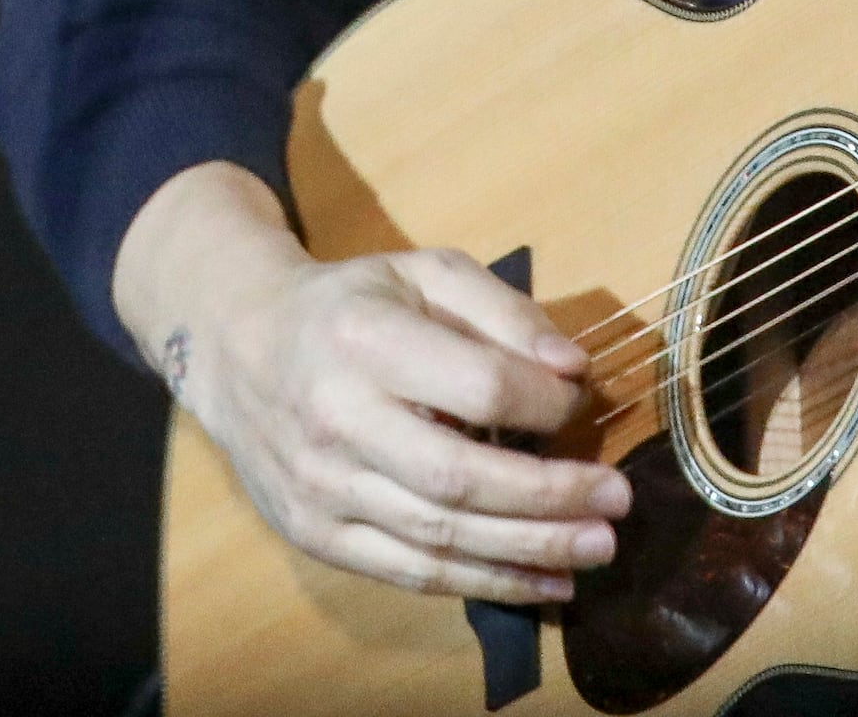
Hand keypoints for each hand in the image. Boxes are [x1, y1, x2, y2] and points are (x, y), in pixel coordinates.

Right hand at [113, 162, 630, 605]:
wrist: (239, 347)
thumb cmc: (352, 306)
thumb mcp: (424, 274)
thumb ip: (502, 311)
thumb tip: (573, 368)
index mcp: (365, 339)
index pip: (477, 384)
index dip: (543, 404)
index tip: (580, 405)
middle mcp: (336, 418)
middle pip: (460, 477)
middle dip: (550, 497)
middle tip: (619, 500)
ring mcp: (321, 487)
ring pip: (439, 536)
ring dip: (529, 551)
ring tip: (597, 549)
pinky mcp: (316, 535)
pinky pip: (410, 573)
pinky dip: (483, 583)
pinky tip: (543, 584)